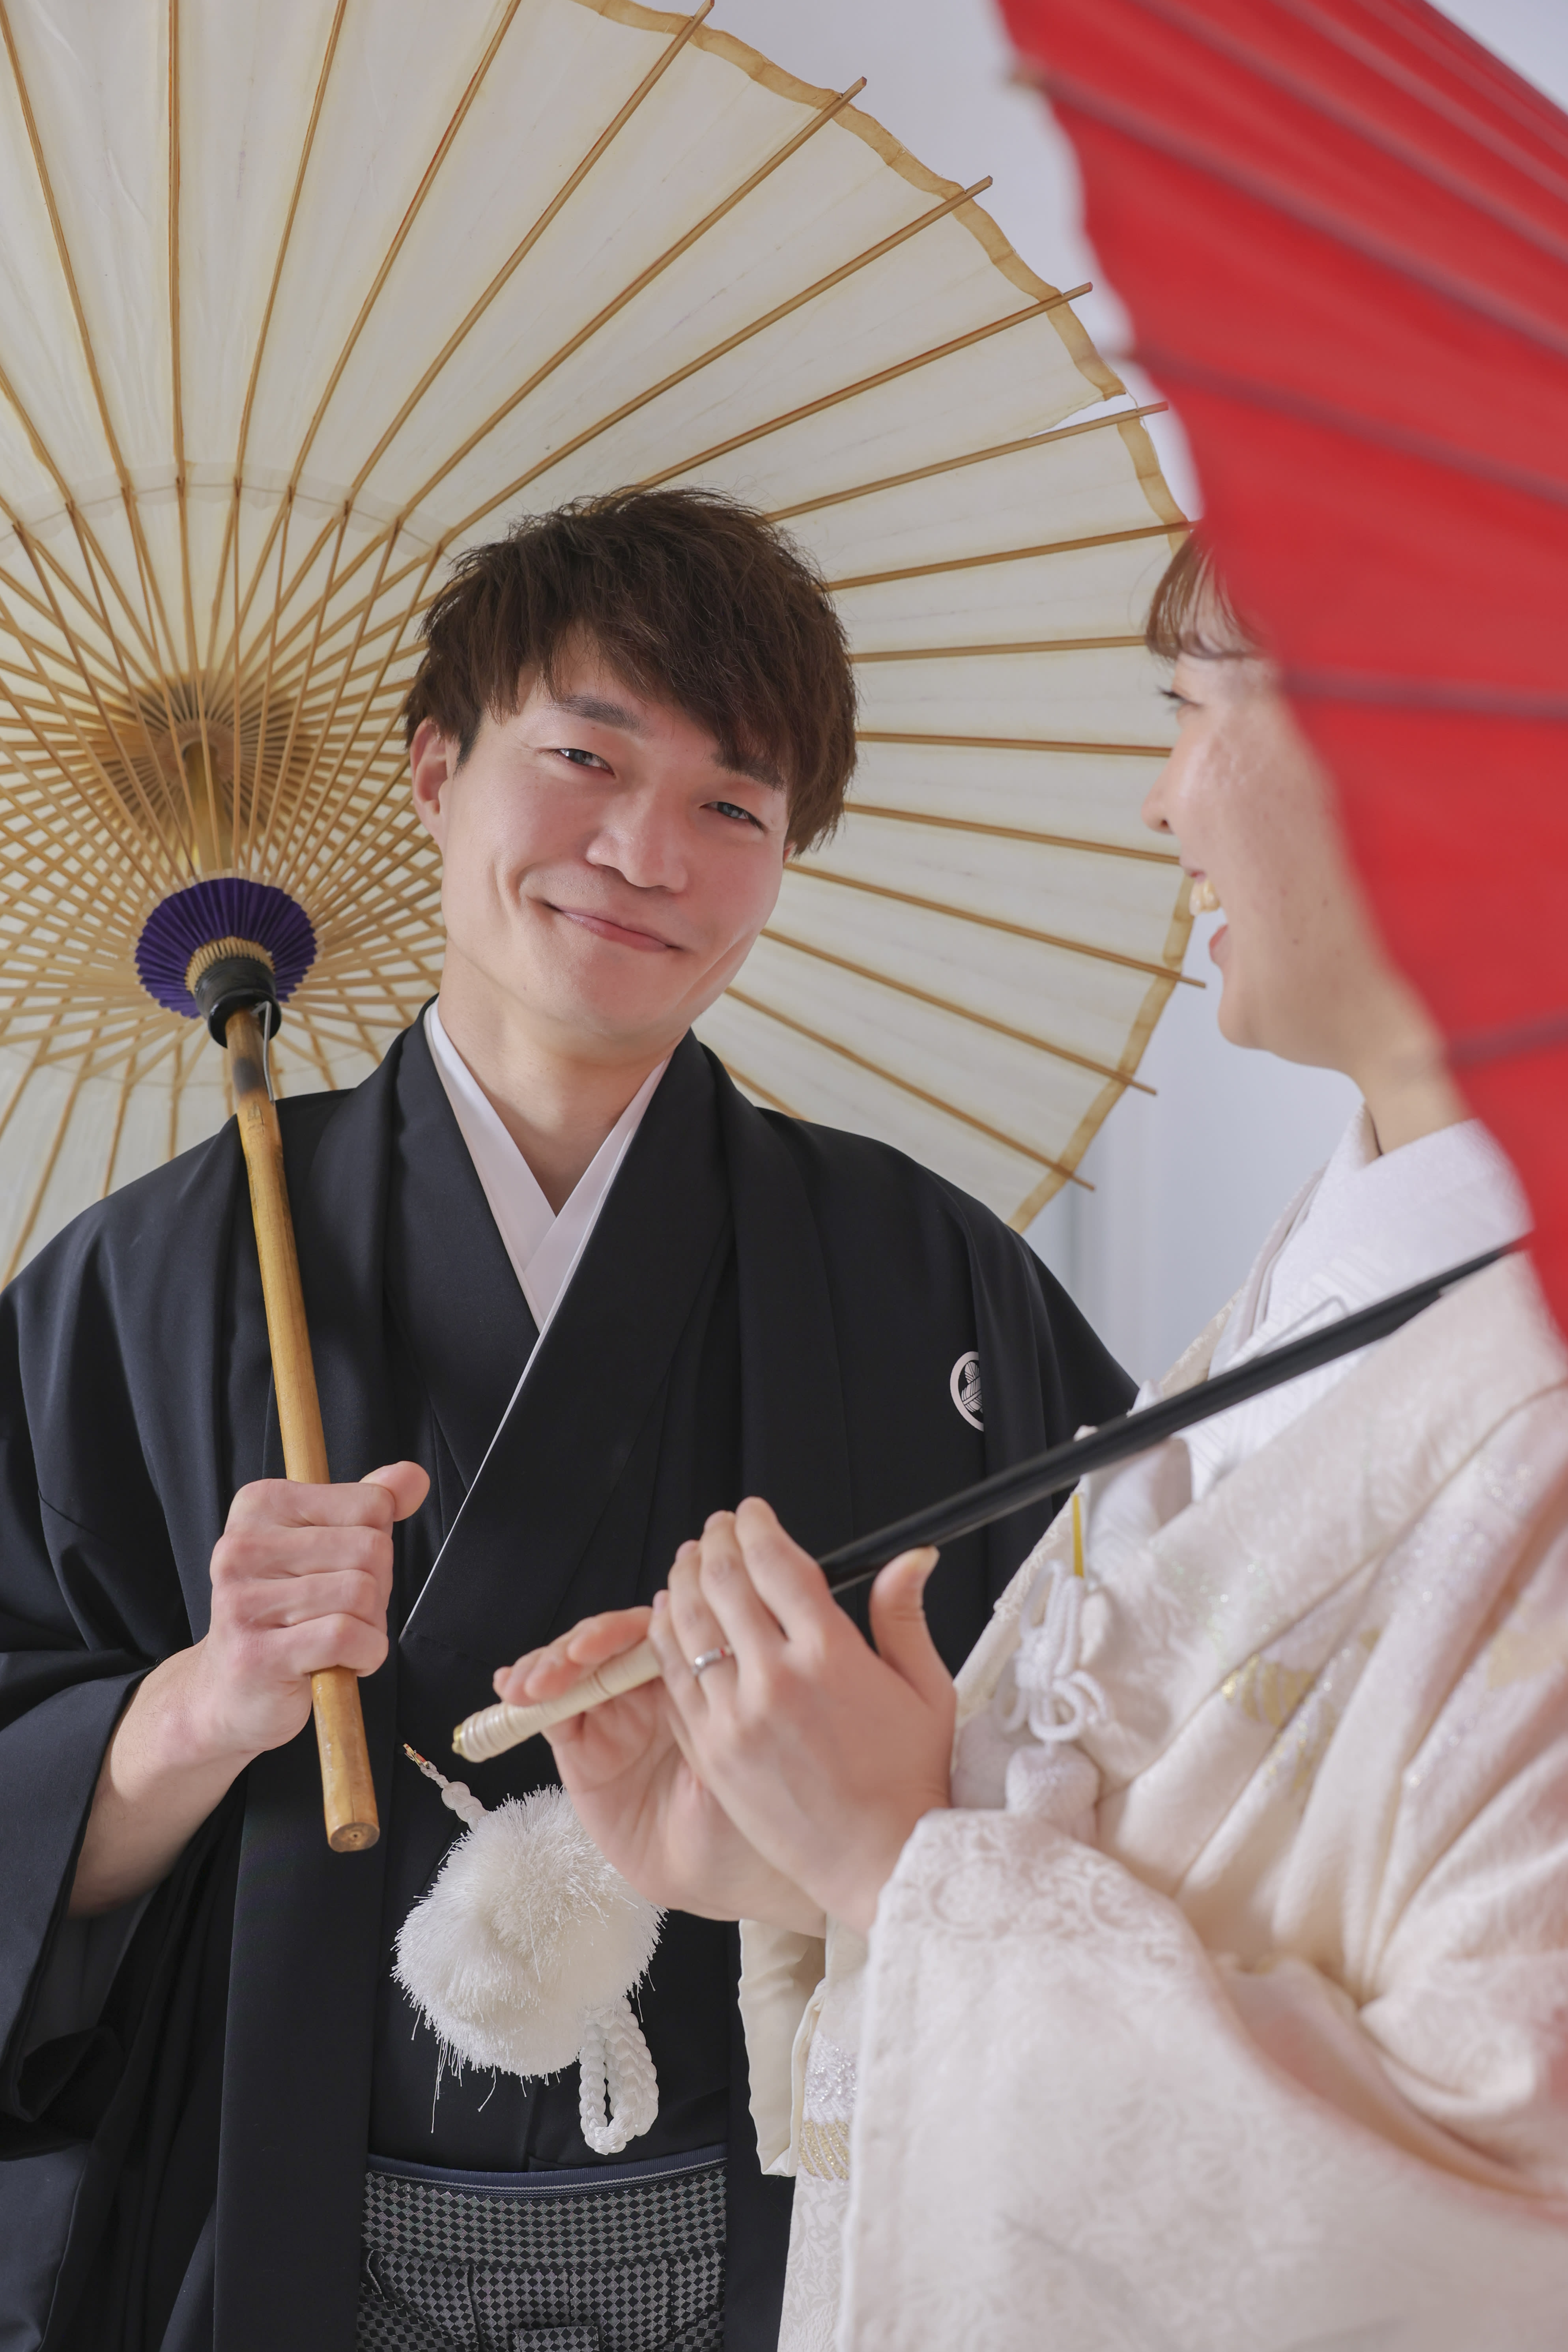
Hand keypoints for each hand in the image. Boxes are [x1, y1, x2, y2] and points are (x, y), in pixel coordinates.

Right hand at [188, 1460, 429, 1761]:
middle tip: (345, 1613)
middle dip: (377, 1588)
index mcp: (260, 1505)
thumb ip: (368, 1508)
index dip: (377, 1544)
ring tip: (339, 1640)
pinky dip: (365, 1654)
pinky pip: (346, 1637)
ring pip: (362, 1593)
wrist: (229, 1693)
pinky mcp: (257, 1655)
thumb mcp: (327, 1547)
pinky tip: (343, 1662)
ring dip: (371, 1626)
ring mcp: (244, 1602)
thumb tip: (414, 1476)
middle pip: (371, 1550)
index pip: (369, 1504)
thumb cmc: (287, 1614)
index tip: (344, 1571)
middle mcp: (242, 1547)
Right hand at [493, 1613, 824, 1933]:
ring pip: (569, 1675)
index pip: (644, 1634)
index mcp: (684, 1675)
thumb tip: (668, 1610)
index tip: (594, 1645)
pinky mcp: (582, 1749)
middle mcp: (644, 1689)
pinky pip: (552, 1717)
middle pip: (599, 1647)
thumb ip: (694, 1683)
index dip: (614, 1633)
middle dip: (571, 1651)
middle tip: (559, 1669)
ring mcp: (611, 1717)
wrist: (721, 1874)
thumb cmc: (742, 1806)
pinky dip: (527, 1703)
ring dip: (544, 1671)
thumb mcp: (726, 1744)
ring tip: (530, 1687)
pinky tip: (511, 1693)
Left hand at [646, 1500, 954, 1934]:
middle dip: (715, 1542)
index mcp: (831, 1656)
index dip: (757, 1525)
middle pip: (723, 1581)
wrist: (882, 1862)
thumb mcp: (927, 1687)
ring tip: (688, 1562)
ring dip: (682, 1579)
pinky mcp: (711, 1752)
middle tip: (717, 1529)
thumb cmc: (908, 1778)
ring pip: (686, 1623)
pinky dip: (663, 1636)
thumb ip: (904, 1613)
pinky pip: (672, 1678)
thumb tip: (913, 1554)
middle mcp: (776, 1681)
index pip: (777, 1561)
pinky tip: (668, 1616)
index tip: (753, 1513)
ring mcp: (736, 1718)